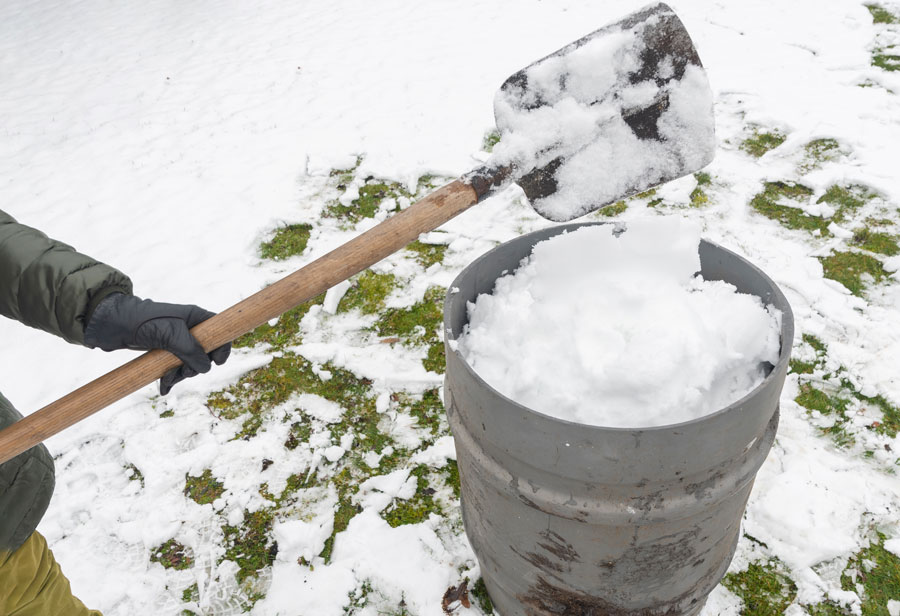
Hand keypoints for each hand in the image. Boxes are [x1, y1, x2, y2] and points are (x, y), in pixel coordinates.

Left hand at [84, 293, 229, 394]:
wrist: (113, 324)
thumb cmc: (143, 321)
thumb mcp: (170, 333)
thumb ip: (191, 349)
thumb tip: (206, 368)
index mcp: (195, 318)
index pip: (220, 332)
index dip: (222, 348)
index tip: (217, 362)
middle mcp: (190, 329)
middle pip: (206, 354)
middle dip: (195, 368)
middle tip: (182, 372)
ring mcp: (177, 341)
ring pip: (190, 364)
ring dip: (180, 375)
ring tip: (166, 380)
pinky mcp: (165, 352)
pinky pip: (175, 368)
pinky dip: (171, 379)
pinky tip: (164, 387)